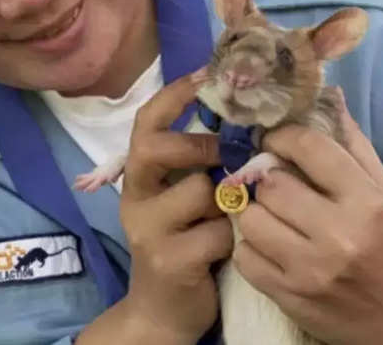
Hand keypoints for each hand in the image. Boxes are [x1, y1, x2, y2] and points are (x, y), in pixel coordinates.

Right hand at [119, 69, 233, 342]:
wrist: (164, 309)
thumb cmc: (186, 242)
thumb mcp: (186, 199)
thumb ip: (202, 166)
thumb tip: (247, 122)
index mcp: (140, 177)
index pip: (145, 124)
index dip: (174, 95)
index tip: (206, 73)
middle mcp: (135, 198)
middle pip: (153, 148)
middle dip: (199, 145)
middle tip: (227, 154)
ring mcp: (147, 230)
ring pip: (198, 191)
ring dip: (228, 200)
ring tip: (232, 217)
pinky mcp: (168, 260)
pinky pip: (217, 233)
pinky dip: (233, 237)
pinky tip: (228, 249)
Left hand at [233, 91, 382, 344]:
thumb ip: (351, 145)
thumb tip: (326, 95)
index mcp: (366, 201)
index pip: (308, 147)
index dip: (283, 137)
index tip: (275, 142)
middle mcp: (338, 235)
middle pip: (270, 184)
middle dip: (266, 179)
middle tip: (272, 183)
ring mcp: (309, 270)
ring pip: (249, 218)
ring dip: (254, 212)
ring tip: (270, 215)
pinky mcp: (288, 297)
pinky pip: (243, 256)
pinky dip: (250, 248)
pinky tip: (269, 246)